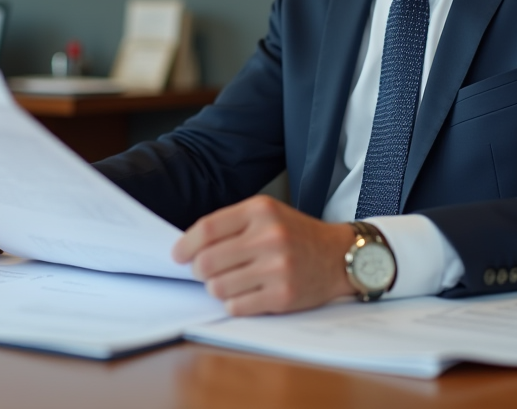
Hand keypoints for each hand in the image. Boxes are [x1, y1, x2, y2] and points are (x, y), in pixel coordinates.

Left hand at [172, 195, 355, 314]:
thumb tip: (187, 250)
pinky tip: (248, 293)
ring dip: (218, 288)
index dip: (185, 245)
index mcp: (261, 211)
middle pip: (207, 262)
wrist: (340, 256)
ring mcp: (277, 268)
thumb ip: (231, 225)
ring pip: (218, 287)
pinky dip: (235, 303)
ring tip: (234, 281)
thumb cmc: (296, 235)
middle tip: (208, 271)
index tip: (177, 255)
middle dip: (200, 271)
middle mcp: (269, 237)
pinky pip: (236, 306)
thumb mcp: (267, 215)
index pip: (207, 229)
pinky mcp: (283, 295)